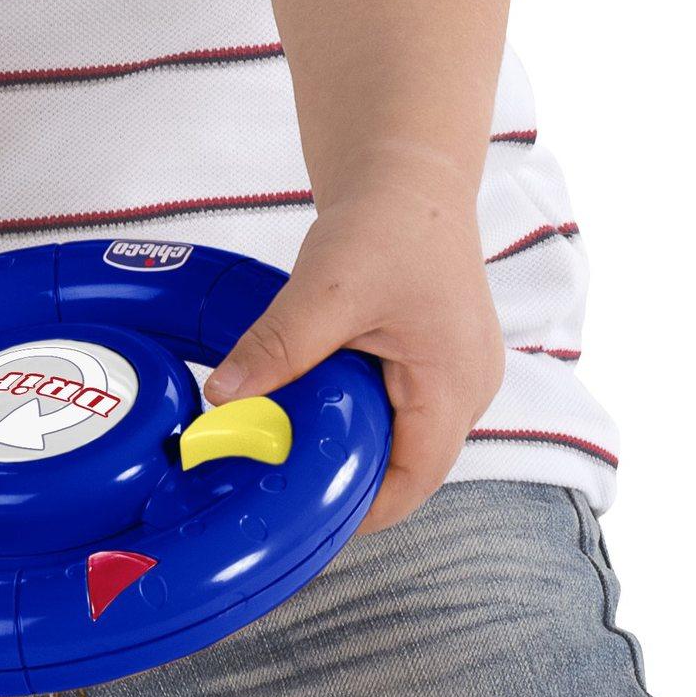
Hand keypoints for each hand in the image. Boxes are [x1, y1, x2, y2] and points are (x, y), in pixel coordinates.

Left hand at [201, 174, 506, 535]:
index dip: (361, 511)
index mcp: (456, 383)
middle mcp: (472, 389)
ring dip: (356, 447)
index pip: (414, 482)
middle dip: (351, 481)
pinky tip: (320, 408)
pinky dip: (364, 418)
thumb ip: (278, 346)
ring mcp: (462, 376)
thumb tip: (223, 399)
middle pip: (411, 469)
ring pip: (407, 441)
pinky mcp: (442, 362)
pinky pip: (406, 412)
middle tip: (284, 485)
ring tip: (295, 448)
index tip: (303, 521)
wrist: (411, 175)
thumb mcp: (326, 288)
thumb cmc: (387, 223)